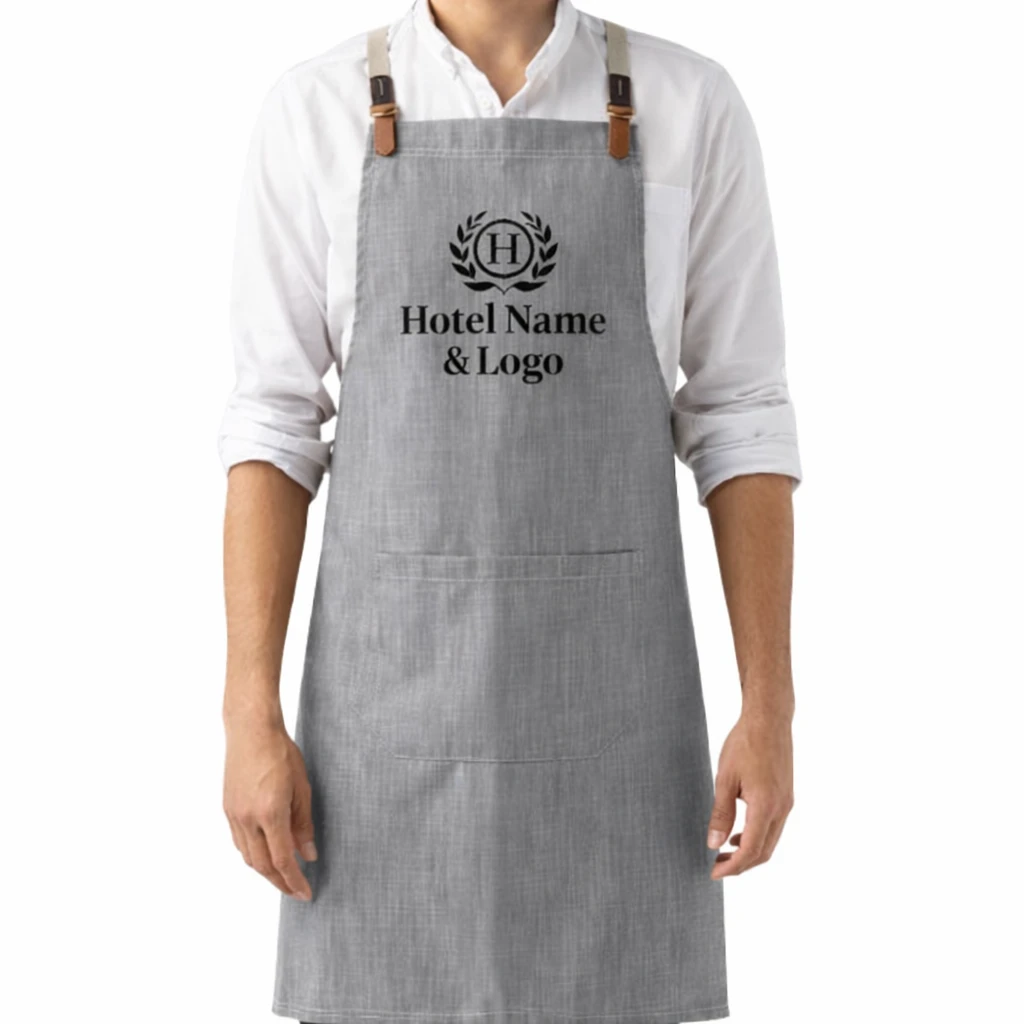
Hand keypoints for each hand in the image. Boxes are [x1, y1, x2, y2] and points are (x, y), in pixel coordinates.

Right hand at [223, 715, 316, 899]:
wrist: (250, 730)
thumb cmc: (281, 753)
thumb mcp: (302, 787)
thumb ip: (303, 824)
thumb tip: (308, 854)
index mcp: (270, 814)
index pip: (282, 861)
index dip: (294, 881)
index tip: (306, 894)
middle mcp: (247, 819)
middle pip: (262, 865)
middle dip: (280, 883)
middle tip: (296, 891)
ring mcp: (234, 815)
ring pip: (248, 856)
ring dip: (266, 871)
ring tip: (284, 876)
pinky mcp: (228, 809)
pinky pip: (240, 842)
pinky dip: (254, 853)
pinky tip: (266, 853)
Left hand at [707, 710, 792, 878]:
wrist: (769, 720)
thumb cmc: (745, 744)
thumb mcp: (725, 778)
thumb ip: (720, 814)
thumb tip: (714, 844)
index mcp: (765, 806)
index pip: (751, 851)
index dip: (732, 868)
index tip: (714, 873)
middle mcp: (781, 809)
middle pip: (764, 852)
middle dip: (741, 865)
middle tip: (716, 867)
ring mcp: (787, 803)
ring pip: (770, 841)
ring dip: (749, 852)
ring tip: (724, 852)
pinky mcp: (786, 796)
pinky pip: (774, 827)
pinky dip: (757, 837)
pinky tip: (738, 833)